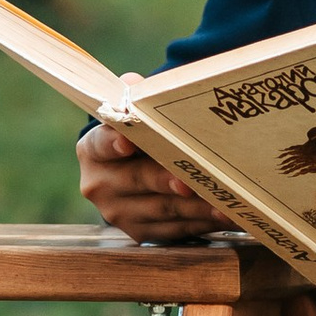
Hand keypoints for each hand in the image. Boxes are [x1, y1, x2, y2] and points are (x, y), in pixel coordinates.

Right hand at [79, 104, 222, 243]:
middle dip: (166, 180)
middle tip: (190, 181)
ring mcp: (118, 213)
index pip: (101, 144)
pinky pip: (175, 229)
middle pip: (138, 180)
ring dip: (195, 206)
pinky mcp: (140, 234)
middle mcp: (99, 185)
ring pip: (162, 209)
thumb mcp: (131, 116)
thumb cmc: (138, 140)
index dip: (113, 143)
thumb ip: (133, 99)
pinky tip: (223, 215)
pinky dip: (201, 222)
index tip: (127, 143)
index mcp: (92, 151)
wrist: (130, 177)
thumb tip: (132, 82)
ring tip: (222, 201)